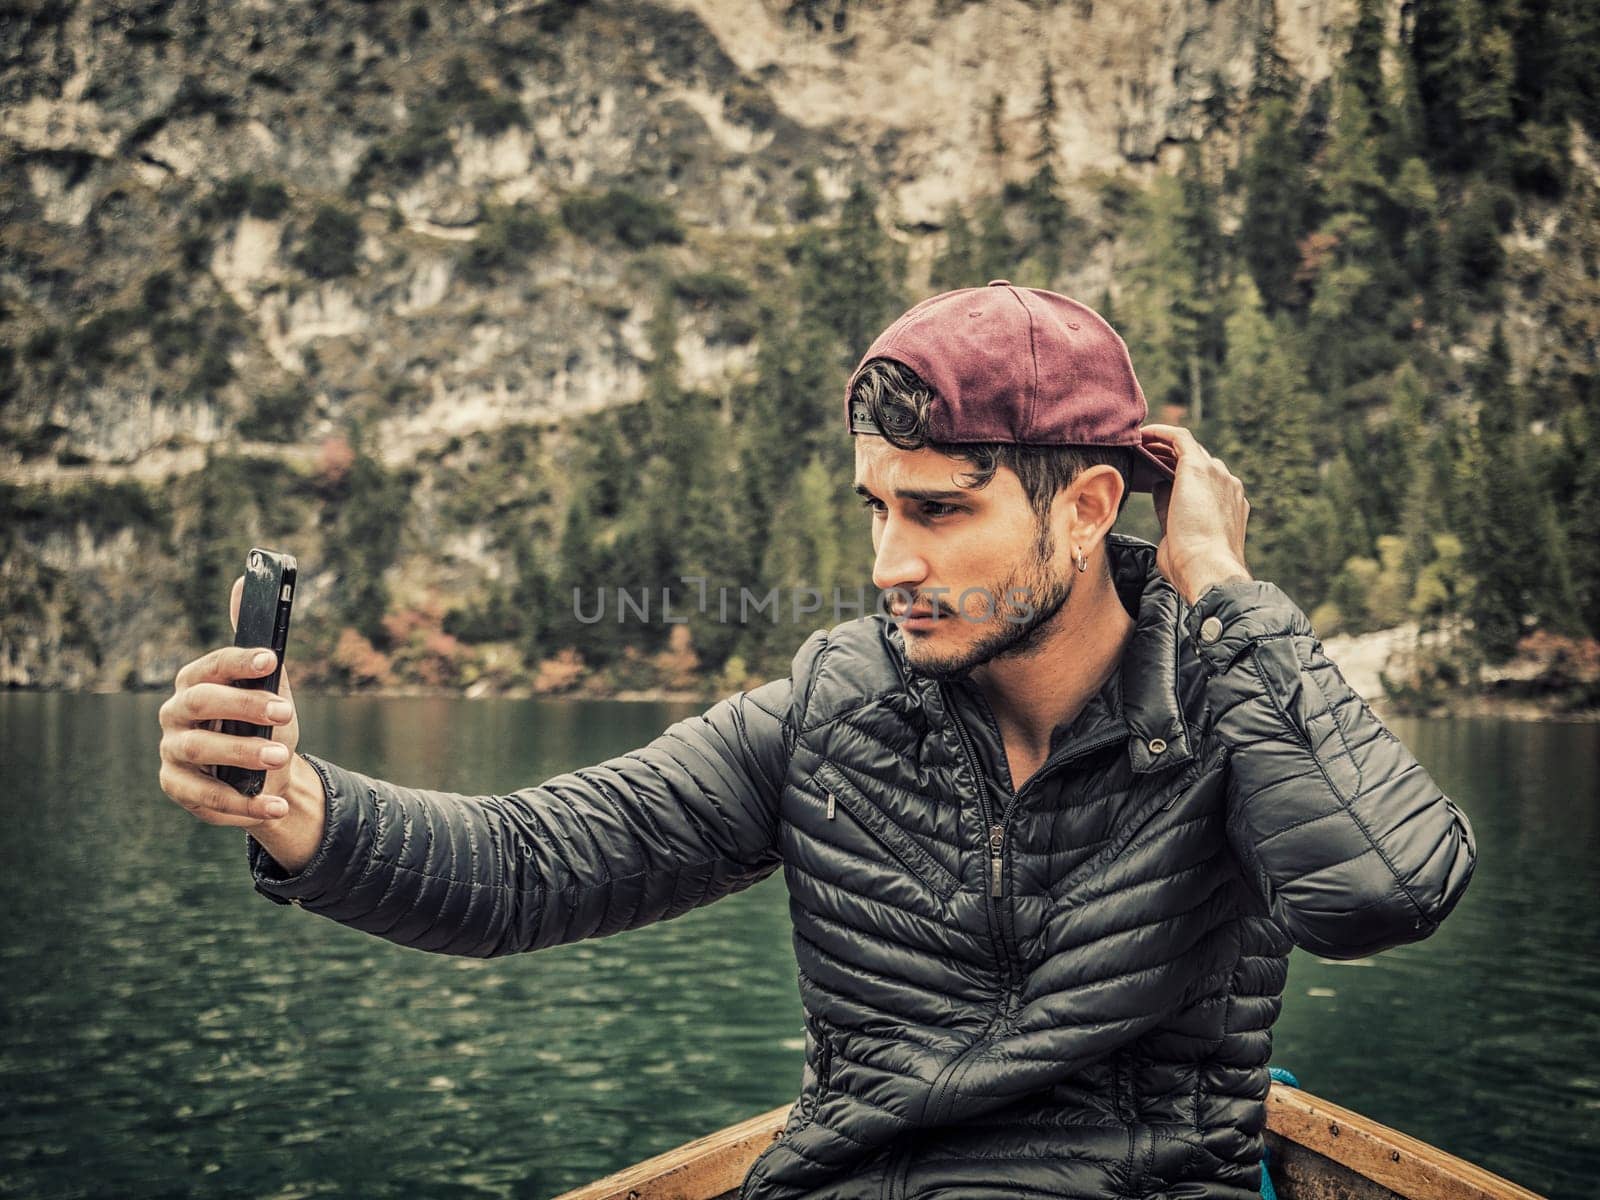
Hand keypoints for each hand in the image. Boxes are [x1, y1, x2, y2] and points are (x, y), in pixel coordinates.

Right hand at [157, 575, 300, 826]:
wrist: (268, 777)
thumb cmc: (266, 724)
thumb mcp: (272, 685)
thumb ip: (260, 645)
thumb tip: (244, 579)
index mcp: (197, 682)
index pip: (212, 664)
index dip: (240, 661)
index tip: (273, 658)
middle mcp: (176, 713)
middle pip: (200, 703)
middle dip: (244, 707)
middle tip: (286, 715)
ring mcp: (172, 751)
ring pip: (199, 749)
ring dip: (242, 753)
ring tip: (281, 757)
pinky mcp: (177, 787)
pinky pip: (205, 796)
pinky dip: (244, 802)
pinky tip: (277, 803)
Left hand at [1139, 424, 1251, 604]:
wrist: (1208, 569)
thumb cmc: (1193, 567)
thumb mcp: (1180, 535)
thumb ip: (1170, 509)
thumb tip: (1157, 487)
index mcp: (1229, 506)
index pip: (1205, 483)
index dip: (1180, 477)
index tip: (1158, 474)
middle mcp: (1228, 486)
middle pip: (1198, 462)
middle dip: (1171, 457)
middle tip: (1145, 456)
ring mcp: (1218, 475)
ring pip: (1189, 448)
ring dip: (1164, 444)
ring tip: (1141, 444)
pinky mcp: (1199, 468)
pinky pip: (1179, 438)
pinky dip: (1160, 433)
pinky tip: (1142, 435)